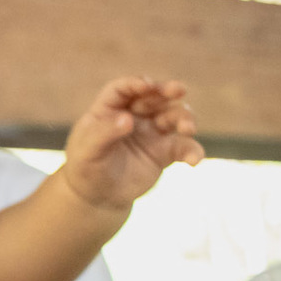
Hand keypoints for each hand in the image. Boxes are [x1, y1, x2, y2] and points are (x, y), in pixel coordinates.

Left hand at [63, 76, 204, 211]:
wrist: (98, 197)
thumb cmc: (86, 168)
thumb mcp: (87, 152)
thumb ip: (103, 134)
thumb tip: (128, 119)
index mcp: (109, 109)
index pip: (122, 89)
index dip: (135, 84)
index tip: (146, 86)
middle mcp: (134, 115)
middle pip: (154, 96)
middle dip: (167, 91)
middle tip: (179, 90)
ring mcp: (152, 131)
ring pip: (174, 116)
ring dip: (184, 118)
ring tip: (188, 128)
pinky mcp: (165, 151)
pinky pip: (183, 147)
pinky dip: (192, 151)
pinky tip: (194, 161)